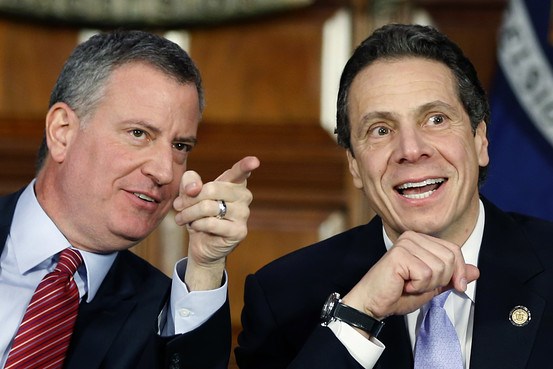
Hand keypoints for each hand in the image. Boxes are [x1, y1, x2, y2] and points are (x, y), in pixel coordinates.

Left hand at [173, 156, 259, 289]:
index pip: (240, 171)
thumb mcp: (189, 194)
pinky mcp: (239, 231)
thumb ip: (189, 182)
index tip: (254, 161)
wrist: (201, 242)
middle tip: (179, 206)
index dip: (246, 165)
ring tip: (181, 218)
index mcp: (234, 183)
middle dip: (190, 199)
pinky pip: (211, 224)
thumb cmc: (198, 214)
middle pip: (211, 189)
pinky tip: (195, 226)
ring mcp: (244, 214)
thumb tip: (194, 188)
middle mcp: (243, 196)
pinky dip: (197, 225)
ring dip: (189, 213)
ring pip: (208, 207)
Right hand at [342, 231, 478, 319]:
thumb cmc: (398, 294)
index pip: (454, 249)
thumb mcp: (433, 285)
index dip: (459, 271)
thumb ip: (452, 276)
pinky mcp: (399, 255)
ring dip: (428, 284)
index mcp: (420, 239)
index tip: (456, 286)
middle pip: (449, 257)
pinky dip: (418, 286)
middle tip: (420, 285)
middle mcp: (412, 237)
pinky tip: (404, 285)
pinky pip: (426, 274)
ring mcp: (405, 244)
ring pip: (439, 267)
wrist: (373, 304)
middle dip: (441, 280)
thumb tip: (475, 271)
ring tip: (410, 285)